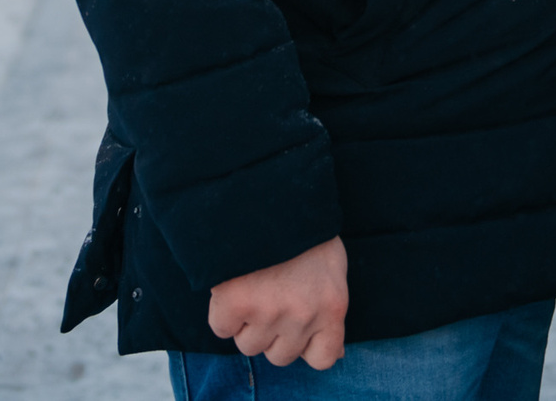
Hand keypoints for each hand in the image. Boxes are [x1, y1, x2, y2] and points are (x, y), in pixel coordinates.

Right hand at [207, 237, 347, 368]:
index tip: (297, 327)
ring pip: (249, 346)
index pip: (323, 359)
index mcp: (332, 308)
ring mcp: (267, 313)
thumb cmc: (305, 231)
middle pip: (280, 356)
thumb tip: (334, 355)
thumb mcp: (333, 270)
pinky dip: (223, 312)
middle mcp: (302, 316)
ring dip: (246, 324)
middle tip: (270, 300)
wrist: (271, 196)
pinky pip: (222, 328)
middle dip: (272, 334)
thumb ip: (330, 312)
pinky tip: (233, 286)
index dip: (306, 346)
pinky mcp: (234, 303)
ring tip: (252, 289)